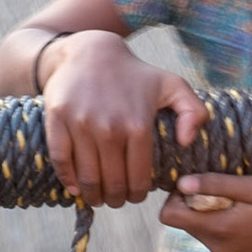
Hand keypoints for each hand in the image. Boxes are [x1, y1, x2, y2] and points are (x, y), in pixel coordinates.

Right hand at [40, 33, 205, 207]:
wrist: (90, 51)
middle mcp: (109, 127)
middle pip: (112, 182)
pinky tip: (76, 188)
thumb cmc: (134, 74)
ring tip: (98, 197)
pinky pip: (61, 160)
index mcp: (138, 125)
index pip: (138, 178)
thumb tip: (187, 142)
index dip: (137, 194)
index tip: (135, 196)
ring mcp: (80, 124)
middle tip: (116, 200)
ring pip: (87, 176)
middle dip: (116, 199)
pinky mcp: (58, 120)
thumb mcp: (172, 85)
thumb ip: (194, 111)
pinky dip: (68, 180)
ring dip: (93, 195)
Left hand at [158, 174, 251, 251]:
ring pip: (199, 229)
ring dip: (210, 212)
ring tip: (240, 200)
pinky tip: (247, 213)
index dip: (176, 196)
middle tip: (225, 187)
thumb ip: (216, 185)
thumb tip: (181, 183)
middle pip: (184, 222)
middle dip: (195, 202)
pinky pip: (215, 238)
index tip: (198, 181)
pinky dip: (222, 223)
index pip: (169, 217)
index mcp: (219, 231)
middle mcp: (218, 249)